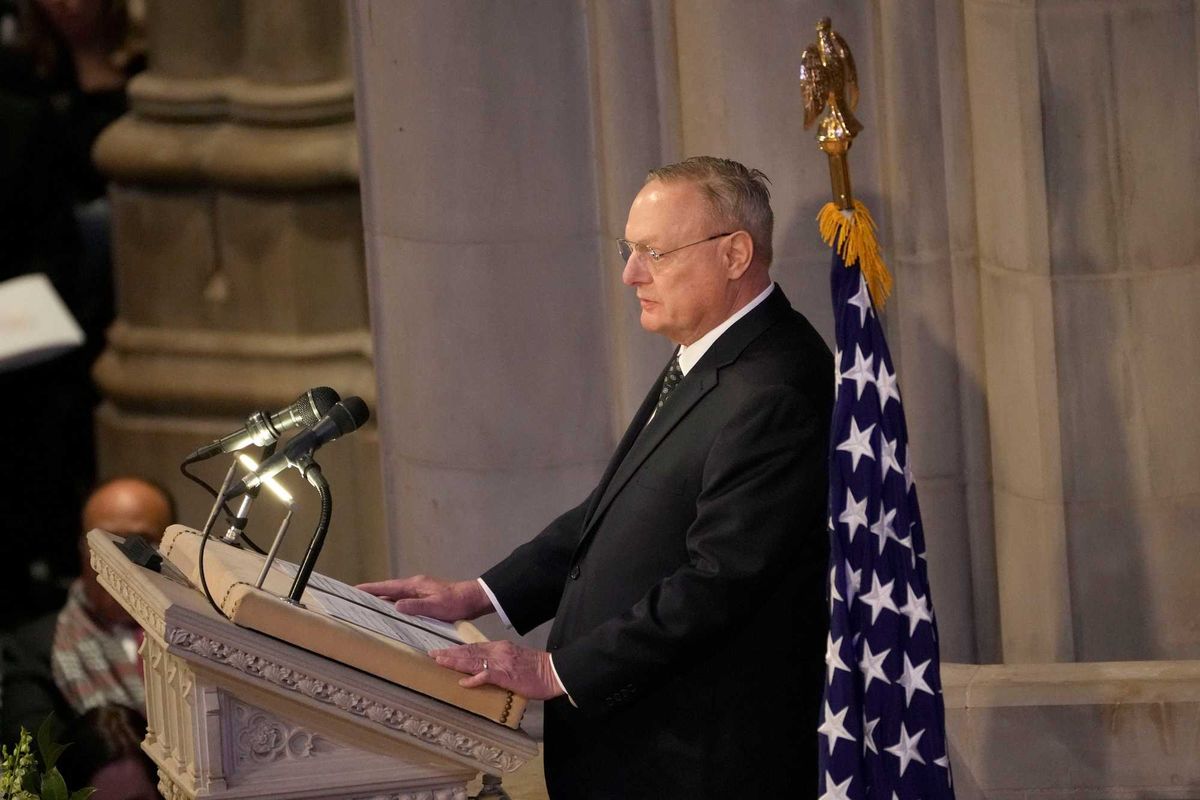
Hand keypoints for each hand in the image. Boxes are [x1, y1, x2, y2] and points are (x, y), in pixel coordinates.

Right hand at [355, 575, 492, 621]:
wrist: (474, 599)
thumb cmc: (457, 602)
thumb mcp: (436, 606)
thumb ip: (415, 606)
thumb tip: (395, 606)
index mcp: (415, 585)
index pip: (387, 586)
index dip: (370, 589)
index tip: (354, 589)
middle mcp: (415, 586)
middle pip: (388, 590)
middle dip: (372, 595)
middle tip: (355, 600)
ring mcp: (420, 592)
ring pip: (396, 596)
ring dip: (382, 601)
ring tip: (367, 608)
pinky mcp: (425, 599)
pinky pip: (404, 602)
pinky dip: (394, 606)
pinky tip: (391, 614)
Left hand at [431, 641, 564, 700]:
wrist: (554, 672)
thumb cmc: (536, 670)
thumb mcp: (514, 661)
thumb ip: (498, 664)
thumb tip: (482, 671)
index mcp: (500, 648)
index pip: (474, 647)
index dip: (456, 650)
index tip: (442, 651)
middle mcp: (498, 651)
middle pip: (469, 651)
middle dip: (450, 654)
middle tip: (432, 654)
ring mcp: (502, 663)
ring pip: (474, 660)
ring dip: (455, 662)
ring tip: (440, 662)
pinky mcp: (507, 675)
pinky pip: (487, 676)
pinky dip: (474, 679)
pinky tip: (463, 682)